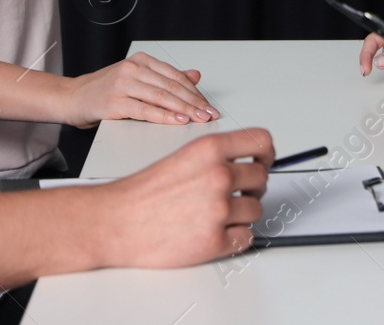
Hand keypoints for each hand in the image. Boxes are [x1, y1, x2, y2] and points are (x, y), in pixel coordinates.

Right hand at [64, 52, 218, 127]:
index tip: (209, 105)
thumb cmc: (105, 91)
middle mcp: (133, 69)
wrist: (72, 98)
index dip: (195, 92)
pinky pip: (145, 110)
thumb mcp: (136, 79)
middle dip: (194, 103)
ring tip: (199, 119)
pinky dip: (165, 116)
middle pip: (172, 86)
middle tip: (210, 115)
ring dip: (184, 110)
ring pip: (162, 97)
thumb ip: (165, 77)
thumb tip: (195, 75)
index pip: (175, 76)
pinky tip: (178, 121)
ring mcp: (123, 84)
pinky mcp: (114, 102)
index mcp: (141, 60)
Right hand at [96, 128, 273, 266]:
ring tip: (215, 214)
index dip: (267, 153)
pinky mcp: (215, 241)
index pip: (261, 142)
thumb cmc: (142, 192)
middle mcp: (218, 175)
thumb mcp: (182, 156)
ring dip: (241, 214)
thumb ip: (215, 157)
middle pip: (261, 177)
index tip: (265, 161)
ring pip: (256, 209)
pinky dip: (235, 237)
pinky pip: (246, 237)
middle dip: (251, 187)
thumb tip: (246, 162)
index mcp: (210, 149)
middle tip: (234, 193)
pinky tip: (215, 231)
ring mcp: (218, 209)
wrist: (116, 222)